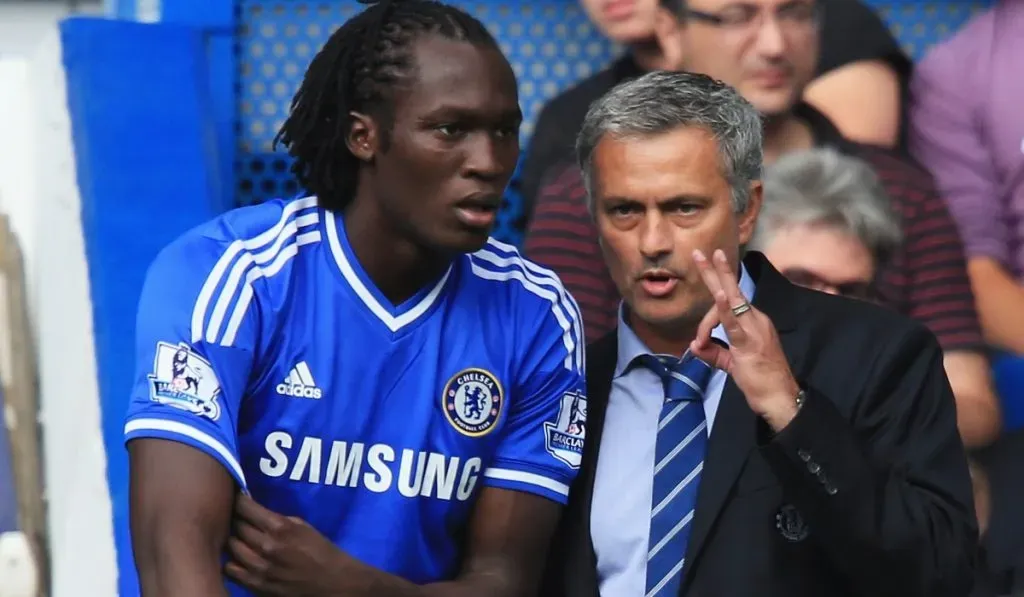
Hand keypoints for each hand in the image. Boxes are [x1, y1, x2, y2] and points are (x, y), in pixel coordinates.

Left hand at [225, 494, 358, 595]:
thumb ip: (278, 519)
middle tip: (238, 517)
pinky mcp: (256, 585)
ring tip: (239, 538)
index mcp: (280, 527)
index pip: (245, 507)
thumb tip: (256, 513)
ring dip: (233, 539)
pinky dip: (232, 562)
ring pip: (230, 546)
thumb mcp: (302, 526)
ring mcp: (259, 567)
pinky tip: (239, 559)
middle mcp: (266, 546)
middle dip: (236, 519)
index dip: (239, 500)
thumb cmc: (319, 550)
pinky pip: (230, 570)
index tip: (238, 498)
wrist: (331, 582)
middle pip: (235, 526)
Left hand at [689, 249, 800, 429]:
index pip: (727, 306)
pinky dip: (724, 308)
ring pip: (729, 302)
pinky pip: (733, 322)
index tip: (700, 341)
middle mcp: (756, 319)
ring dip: (713, 287)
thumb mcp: (731, 363)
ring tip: (701, 285)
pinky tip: (719, 295)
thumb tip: (694, 346)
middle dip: (715, 270)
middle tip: (699, 252)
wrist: (780, 397)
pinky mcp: (749, 343)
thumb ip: (713, 352)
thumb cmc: (760, 380)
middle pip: (731, 290)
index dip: (707, 319)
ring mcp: (754, 329)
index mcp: (754, 321)